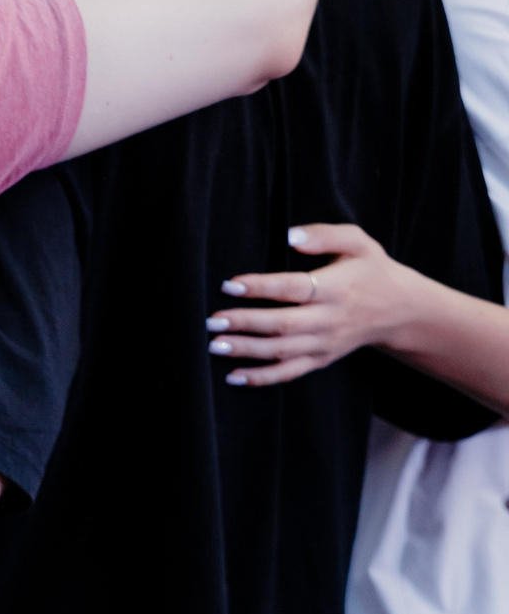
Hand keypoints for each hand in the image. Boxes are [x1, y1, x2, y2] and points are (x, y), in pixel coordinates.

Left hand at [207, 223, 421, 385]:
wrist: (401, 310)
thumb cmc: (372, 271)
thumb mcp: (360, 243)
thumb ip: (326, 235)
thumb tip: (290, 235)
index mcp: (336, 288)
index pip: (293, 288)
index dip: (261, 287)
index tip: (230, 284)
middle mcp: (330, 319)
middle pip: (283, 324)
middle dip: (245, 324)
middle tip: (212, 322)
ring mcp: (325, 343)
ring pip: (282, 351)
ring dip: (246, 351)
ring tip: (213, 346)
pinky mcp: (322, 359)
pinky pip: (290, 372)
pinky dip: (262, 378)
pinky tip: (233, 376)